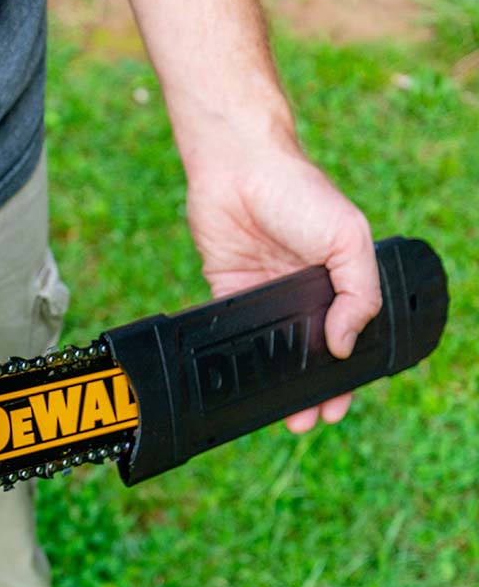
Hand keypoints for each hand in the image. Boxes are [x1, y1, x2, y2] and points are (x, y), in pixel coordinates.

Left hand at [185, 143, 380, 433]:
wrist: (237, 168)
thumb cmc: (299, 192)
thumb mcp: (347, 237)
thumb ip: (358, 291)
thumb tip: (345, 344)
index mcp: (339, 278)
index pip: (349, 334)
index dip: (346, 370)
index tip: (340, 402)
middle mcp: (303, 290)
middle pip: (308, 350)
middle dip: (311, 388)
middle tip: (308, 418)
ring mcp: (265, 293)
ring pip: (271, 348)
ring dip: (274, 380)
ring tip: (281, 413)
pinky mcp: (227, 291)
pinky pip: (231, 330)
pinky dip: (235, 356)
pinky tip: (239, 380)